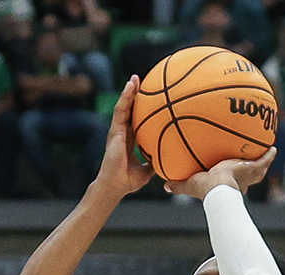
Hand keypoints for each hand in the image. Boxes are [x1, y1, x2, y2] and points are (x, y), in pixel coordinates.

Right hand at [95, 77, 154, 197]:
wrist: (114, 185)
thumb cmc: (128, 181)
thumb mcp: (147, 171)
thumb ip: (155, 162)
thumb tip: (170, 159)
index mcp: (129, 140)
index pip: (136, 120)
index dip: (141, 109)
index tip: (149, 99)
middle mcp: (122, 133)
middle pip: (129, 110)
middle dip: (135, 96)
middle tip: (143, 83)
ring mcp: (117, 130)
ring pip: (123, 106)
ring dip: (129, 91)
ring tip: (135, 78)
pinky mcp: (114, 130)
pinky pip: (120, 109)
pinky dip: (125, 96)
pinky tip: (130, 85)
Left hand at [167, 151, 272, 199]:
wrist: (220, 188)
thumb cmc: (206, 189)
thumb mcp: (190, 184)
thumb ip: (179, 185)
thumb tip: (165, 186)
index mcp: (227, 184)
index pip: (231, 181)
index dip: (233, 178)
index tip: (232, 174)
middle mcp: (240, 181)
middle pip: (248, 176)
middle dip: (250, 171)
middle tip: (251, 164)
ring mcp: (248, 174)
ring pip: (258, 168)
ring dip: (262, 162)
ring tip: (266, 152)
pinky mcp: (253, 168)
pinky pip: (264, 160)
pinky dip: (268, 155)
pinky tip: (272, 147)